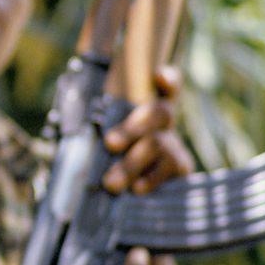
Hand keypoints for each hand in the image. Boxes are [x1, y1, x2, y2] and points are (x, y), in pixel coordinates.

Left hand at [102, 65, 192, 193]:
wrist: (132, 179)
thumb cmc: (110, 148)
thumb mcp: (103, 131)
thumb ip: (100, 128)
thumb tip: (84, 138)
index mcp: (147, 104)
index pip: (164, 84)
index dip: (167, 79)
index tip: (158, 76)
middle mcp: (164, 120)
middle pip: (159, 113)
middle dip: (132, 129)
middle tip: (110, 143)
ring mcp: (174, 143)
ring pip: (158, 145)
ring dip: (132, 163)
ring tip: (111, 183)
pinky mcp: (181, 168)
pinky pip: (169, 172)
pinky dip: (152, 180)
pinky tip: (138, 188)